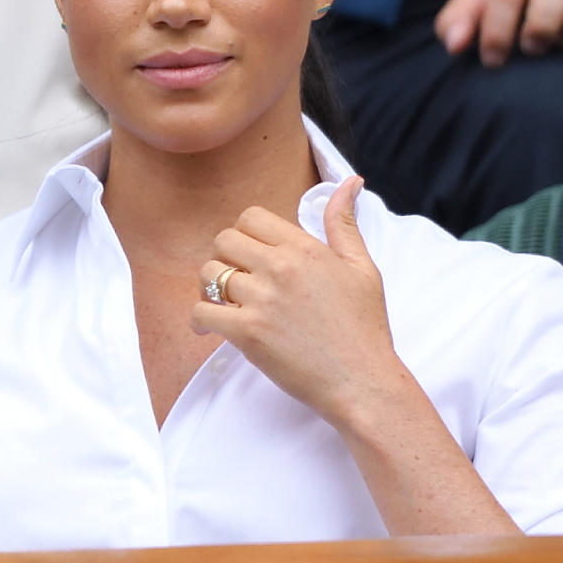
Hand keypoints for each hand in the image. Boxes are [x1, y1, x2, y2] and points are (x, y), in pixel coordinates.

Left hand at [190, 177, 396, 425]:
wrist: (362, 381)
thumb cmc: (364, 327)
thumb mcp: (362, 266)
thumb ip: (344, 222)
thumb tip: (351, 181)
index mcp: (304, 248)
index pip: (251, 217)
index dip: (245, 234)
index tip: (251, 255)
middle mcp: (280, 267)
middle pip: (224, 240)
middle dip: (224, 258)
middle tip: (235, 280)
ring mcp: (261, 300)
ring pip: (209, 274)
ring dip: (209, 287)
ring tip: (222, 303)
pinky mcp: (248, 333)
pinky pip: (202, 312)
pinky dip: (199, 320)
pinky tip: (210, 328)